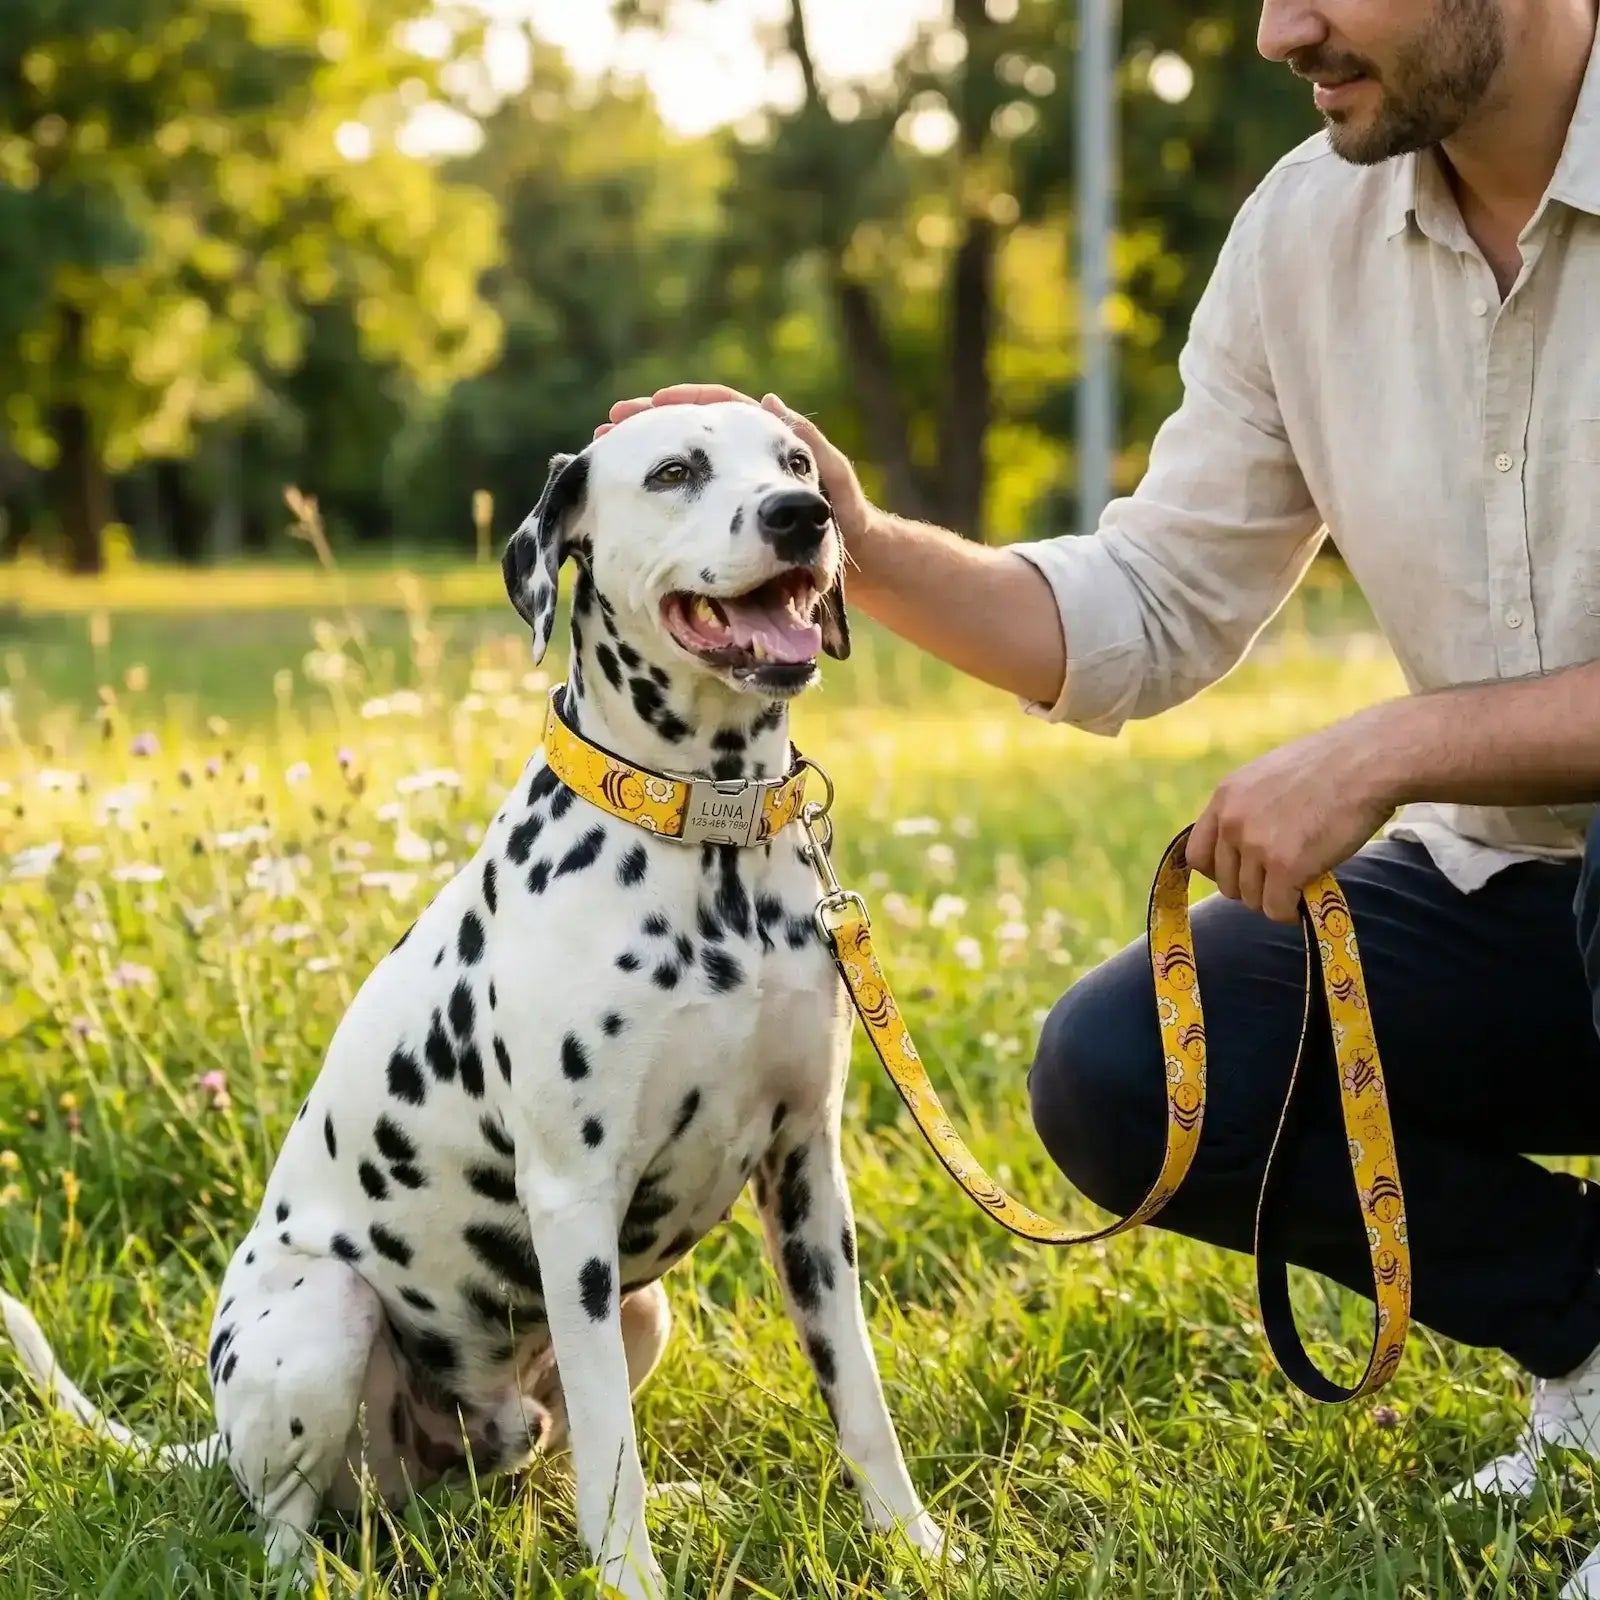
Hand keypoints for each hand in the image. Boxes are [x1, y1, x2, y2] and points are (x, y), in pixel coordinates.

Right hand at [595, 384, 875, 543]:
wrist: (855, 562)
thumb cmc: (848, 518)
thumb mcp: (831, 475)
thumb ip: (804, 443)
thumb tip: (769, 401)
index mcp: (763, 444)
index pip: (718, 408)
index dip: (682, 403)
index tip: (649, 404)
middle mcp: (743, 462)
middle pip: (689, 433)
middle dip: (649, 425)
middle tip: (611, 425)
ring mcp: (734, 492)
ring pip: (684, 466)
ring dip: (649, 458)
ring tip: (609, 455)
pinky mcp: (731, 523)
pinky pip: (689, 502)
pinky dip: (662, 493)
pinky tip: (634, 500)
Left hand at [1185, 711, 1402, 923]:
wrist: (1367, 761)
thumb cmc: (1331, 766)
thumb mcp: (1269, 777)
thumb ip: (1248, 808)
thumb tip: (1243, 845)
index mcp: (1225, 797)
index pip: (1197, 853)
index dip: (1219, 871)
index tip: (1242, 874)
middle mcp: (1232, 822)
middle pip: (1224, 882)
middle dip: (1252, 886)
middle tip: (1281, 880)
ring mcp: (1256, 844)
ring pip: (1251, 899)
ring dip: (1275, 898)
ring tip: (1300, 884)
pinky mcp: (1285, 866)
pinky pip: (1276, 908)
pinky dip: (1291, 911)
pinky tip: (1307, 898)